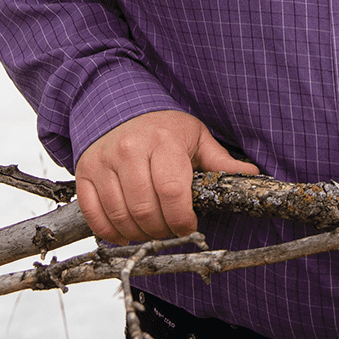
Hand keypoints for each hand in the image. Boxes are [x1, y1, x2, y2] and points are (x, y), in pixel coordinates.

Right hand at [75, 110, 259, 243]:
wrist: (117, 104)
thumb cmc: (161, 126)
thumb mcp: (195, 137)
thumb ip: (220, 161)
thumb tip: (253, 175)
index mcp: (161, 141)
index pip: (172, 192)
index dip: (183, 220)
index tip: (189, 226)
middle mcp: (129, 150)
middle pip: (146, 210)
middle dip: (162, 230)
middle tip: (170, 229)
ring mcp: (103, 162)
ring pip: (120, 216)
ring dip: (139, 233)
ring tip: (150, 229)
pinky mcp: (85, 172)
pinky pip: (94, 215)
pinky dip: (110, 232)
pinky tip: (125, 231)